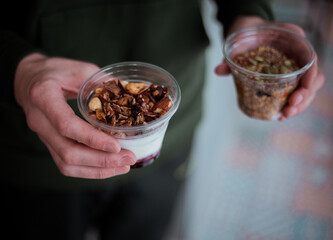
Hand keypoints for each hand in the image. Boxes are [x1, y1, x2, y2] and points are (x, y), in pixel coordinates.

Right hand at [14, 53, 135, 178]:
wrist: (28, 79)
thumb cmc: (55, 71)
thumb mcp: (79, 69)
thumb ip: (102, 81)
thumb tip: (130, 94)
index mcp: (43, 96)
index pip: (66, 125)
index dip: (92, 139)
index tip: (116, 146)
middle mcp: (39, 121)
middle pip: (68, 152)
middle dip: (102, 160)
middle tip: (129, 159)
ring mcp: (42, 136)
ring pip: (67, 164)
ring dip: (97, 170)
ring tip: (123, 166)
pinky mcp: (49, 144)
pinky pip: (66, 164)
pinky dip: (89, 170)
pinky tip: (109, 168)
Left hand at [215, 16, 324, 120]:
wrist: (245, 32)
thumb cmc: (246, 33)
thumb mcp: (239, 42)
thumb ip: (231, 57)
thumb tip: (218, 71)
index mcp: (292, 43)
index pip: (310, 60)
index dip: (310, 77)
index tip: (300, 91)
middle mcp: (297, 57)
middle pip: (313, 80)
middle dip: (304, 98)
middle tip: (288, 109)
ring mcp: (294, 69)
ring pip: (307, 89)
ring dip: (299, 105)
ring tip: (284, 115)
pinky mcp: (286, 79)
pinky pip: (295, 92)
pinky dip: (291, 106)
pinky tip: (281, 115)